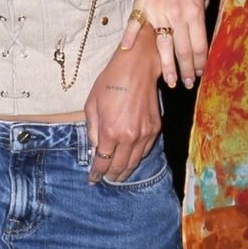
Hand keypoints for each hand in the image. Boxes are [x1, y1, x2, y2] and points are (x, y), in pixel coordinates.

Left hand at [83, 38, 162, 183]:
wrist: (137, 68)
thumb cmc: (110, 82)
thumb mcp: (92, 105)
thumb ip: (93, 131)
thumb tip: (95, 150)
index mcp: (110, 132)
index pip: (102, 162)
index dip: (96, 174)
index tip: (92, 180)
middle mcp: (129, 137)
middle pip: (119, 167)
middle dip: (111, 176)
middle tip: (105, 179)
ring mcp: (144, 134)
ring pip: (134, 162)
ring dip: (124, 171)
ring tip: (117, 175)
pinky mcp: (155, 129)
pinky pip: (145, 151)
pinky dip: (136, 159)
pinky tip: (130, 159)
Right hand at [116, 0, 209, 87]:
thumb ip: (201, 14)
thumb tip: (200, 36)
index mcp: (195, 11)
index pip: (199, 45)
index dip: (200, 63)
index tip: (200, 74)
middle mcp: (177, 14)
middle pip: (183, 50)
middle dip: (186, 70)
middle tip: (187, 84)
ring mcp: (158, 11)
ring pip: (163, 45)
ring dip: (167, 66)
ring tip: (170, 81)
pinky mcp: (142, 4)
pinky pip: (135, 25)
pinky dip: (131, 39)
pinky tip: (128, 52)